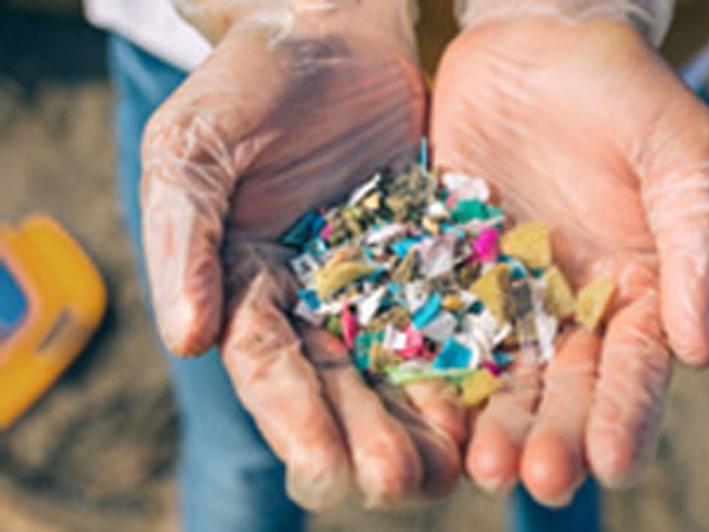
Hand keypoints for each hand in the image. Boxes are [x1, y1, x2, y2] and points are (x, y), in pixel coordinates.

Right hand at [141, 1, 463, 509]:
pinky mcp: (430, 257)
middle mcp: (311, 298)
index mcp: (244, 284)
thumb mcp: (193, 149)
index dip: (292, 418)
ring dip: (421, 419)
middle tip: (402, 483)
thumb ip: (183, 238)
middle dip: (367, 436)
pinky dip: (465, 360)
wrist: (334, 33)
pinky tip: (489, 402)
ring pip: (397, 364)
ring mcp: (375, 282)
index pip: (267, 364)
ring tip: (452, 467)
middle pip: (338, 382)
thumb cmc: (252, 84)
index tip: (323, 467)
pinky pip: (450, 314)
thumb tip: (186, 338)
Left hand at [431, 16, 708, 502]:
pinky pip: (438, 322)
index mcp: (635, 287)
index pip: (635, 366)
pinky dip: (433, 366)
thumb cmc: (620, 89)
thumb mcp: (678, 152)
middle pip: (564, 385)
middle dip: (552, 434)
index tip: (612, 462)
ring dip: (491, 420)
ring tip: (479, 463)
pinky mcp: (448, 267)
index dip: (627, 415)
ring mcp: (504, 290)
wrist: (534, 41)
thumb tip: (703, 351)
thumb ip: (696, 245)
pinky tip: (424, 405)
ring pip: (499, 371)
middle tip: (535, 477)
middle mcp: (569, 303)